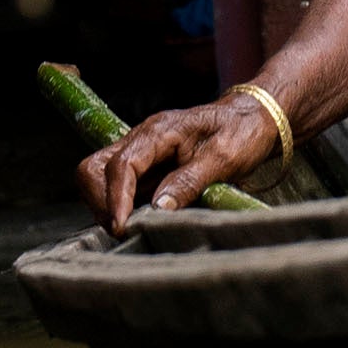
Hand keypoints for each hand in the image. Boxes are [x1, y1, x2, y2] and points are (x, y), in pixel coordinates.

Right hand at [83, 87, 280, 221]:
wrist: (254, 117)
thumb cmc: (242, 132)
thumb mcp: (223, 158)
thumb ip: (190, 181)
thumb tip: (158, 208)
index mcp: (158, 132)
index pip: (121, 165)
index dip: (116, 198)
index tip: (121, 227)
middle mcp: (140, 140)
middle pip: (93, 168)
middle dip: (100, 202)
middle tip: (122, 230)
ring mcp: (141, 154)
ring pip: (99, 178)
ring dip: (106, 206)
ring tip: (129, 229)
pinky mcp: (146, 168)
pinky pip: (118, 187)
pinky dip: (120, 206)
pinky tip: (139, 221)